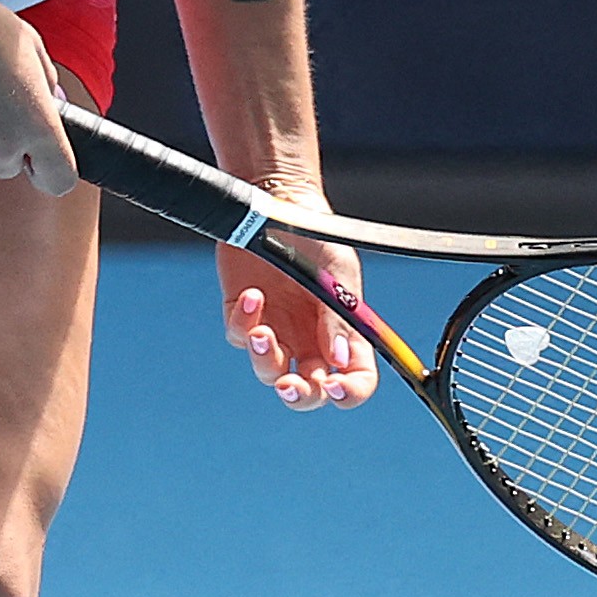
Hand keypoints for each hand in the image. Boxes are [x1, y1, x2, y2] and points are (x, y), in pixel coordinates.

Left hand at [223, 223, 379, 410]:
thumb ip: (339, 319)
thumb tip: (339, 360)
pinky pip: (240, 337)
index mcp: (343, 334)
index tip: (336, 387)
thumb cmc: (317, 235)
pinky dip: (243, 324)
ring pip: (270, 372)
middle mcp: (310, 339)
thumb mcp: (337, 274)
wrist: (278, 202)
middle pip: (309, 391)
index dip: (350, 392)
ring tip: (262, 332)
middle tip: (290, 385)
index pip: (355, 379)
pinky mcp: (243, 316)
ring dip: (264, 359)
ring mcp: (276, 330)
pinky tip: (252, 297)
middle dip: (300, 395)